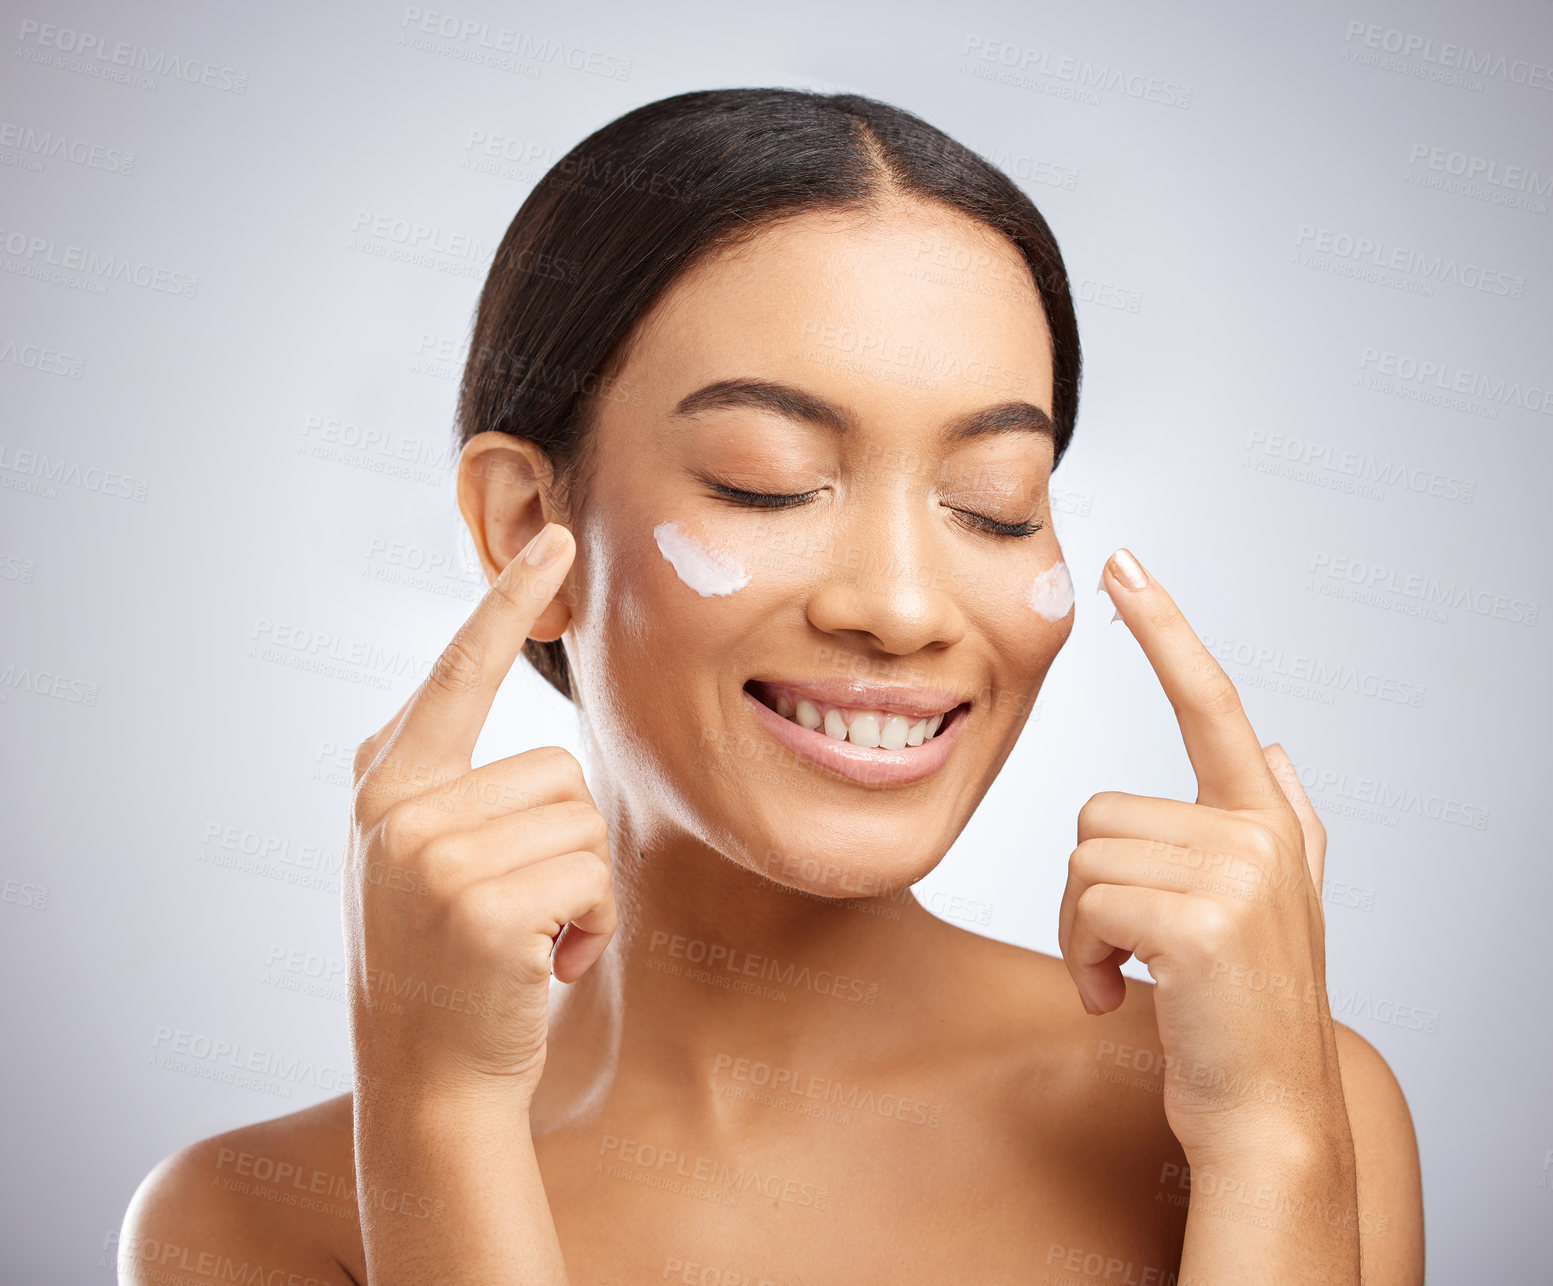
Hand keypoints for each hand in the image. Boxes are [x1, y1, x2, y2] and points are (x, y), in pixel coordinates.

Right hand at [344, 521, 616, 1109]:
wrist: (428, 1080)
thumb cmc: (447, 963)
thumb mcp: (415, 856)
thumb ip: (438, 777)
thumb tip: (467, 678)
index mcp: (386, 783)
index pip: (459, 673)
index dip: (508, 602)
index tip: (559, 537)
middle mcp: (399, 807)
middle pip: (558, 770)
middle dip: (565, 845)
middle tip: (516, 910)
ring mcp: (432, 855)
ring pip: (583, 821)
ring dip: (582, 887)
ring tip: (527, 937)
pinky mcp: (478, 904)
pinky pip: (593, 876)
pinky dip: (591, 925)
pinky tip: (542, 965)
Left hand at [1059, 547, 1340, 1162]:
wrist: (1265, 1112)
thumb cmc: (1247, 1009)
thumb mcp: (1277, 905)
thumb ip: (1281, 821)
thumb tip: (1268, 747)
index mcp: (1265, 819)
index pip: (1208, 702)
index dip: (1165, 629)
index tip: (1125, 564)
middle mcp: (1260, 832)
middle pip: (1096, 812)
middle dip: (1085, 889)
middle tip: (1120, 949)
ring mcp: (1238, 873)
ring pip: (1081, 858)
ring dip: (1080, 928)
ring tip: (1128, 973)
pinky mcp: (1203, 920)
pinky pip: (1085, 904)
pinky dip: (1082, 956)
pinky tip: (1120, 995)